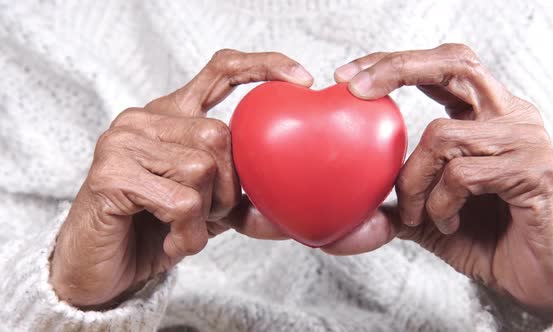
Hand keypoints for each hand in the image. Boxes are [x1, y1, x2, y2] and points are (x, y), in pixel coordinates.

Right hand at [50, 49, 311, 308]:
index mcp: (171, 115)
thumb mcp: (209, 202)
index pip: (220, 71)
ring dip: (205, 215)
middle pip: (219, 135)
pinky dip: (186, 234)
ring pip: (201, 168)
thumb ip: (240, 184)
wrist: (104, 270)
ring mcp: (122, 142)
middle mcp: (143, 119)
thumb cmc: (157, 229)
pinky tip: (168, 240)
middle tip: (204, 215)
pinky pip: (181, 202)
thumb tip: (292, 183)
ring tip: (180, 228)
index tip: (300, 79)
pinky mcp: (110, 174)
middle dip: (226, 188)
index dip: (262, 66)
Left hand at [326, 44, 552, 317]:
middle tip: (355, 90)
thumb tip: (347, 198)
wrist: (531, 279)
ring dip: (413, 182)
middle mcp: (511, 115)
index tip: (345, 76)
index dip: (395, 61)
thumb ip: (395, 195)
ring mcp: (526, 140)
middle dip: (398, 68)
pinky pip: (463, 174)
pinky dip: (439, 204)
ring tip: (415, 215)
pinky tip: (447, 223)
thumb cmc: (482, 238)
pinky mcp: (536, 171)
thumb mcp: (425, 211)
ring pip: (443, 135)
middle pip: (455, 63)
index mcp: (486, 113)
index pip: (443, 65)